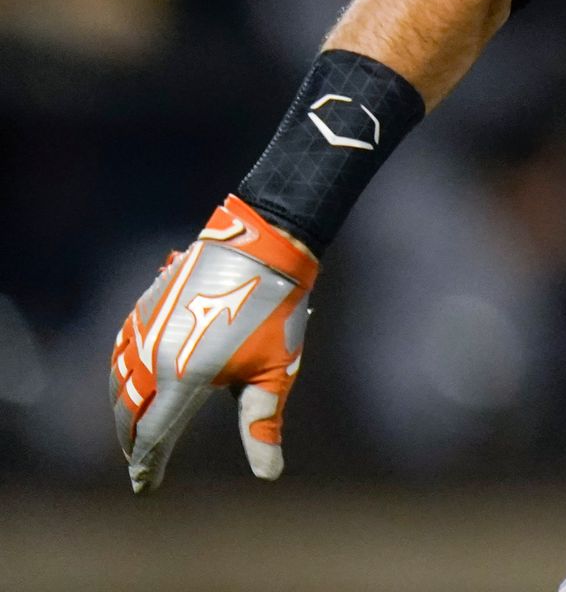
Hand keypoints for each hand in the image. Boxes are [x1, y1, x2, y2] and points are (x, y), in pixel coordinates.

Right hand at [110, 195, 318, 492]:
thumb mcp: (275, 373)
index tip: (144, 488)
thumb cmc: (275, 311)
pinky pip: (122, 352)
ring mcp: (145, 329)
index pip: (154, 435)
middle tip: (141, 463)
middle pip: (129, 412)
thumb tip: (269, 475)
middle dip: (133, 441)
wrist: (262, 246)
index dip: (147, 465)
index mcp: (183, 378)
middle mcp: (154, 356)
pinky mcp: (145, 308)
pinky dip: (120, 377)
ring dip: (123, 411)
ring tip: (133, 431)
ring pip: (119, 382)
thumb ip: (262, 425)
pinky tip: (129, 384)